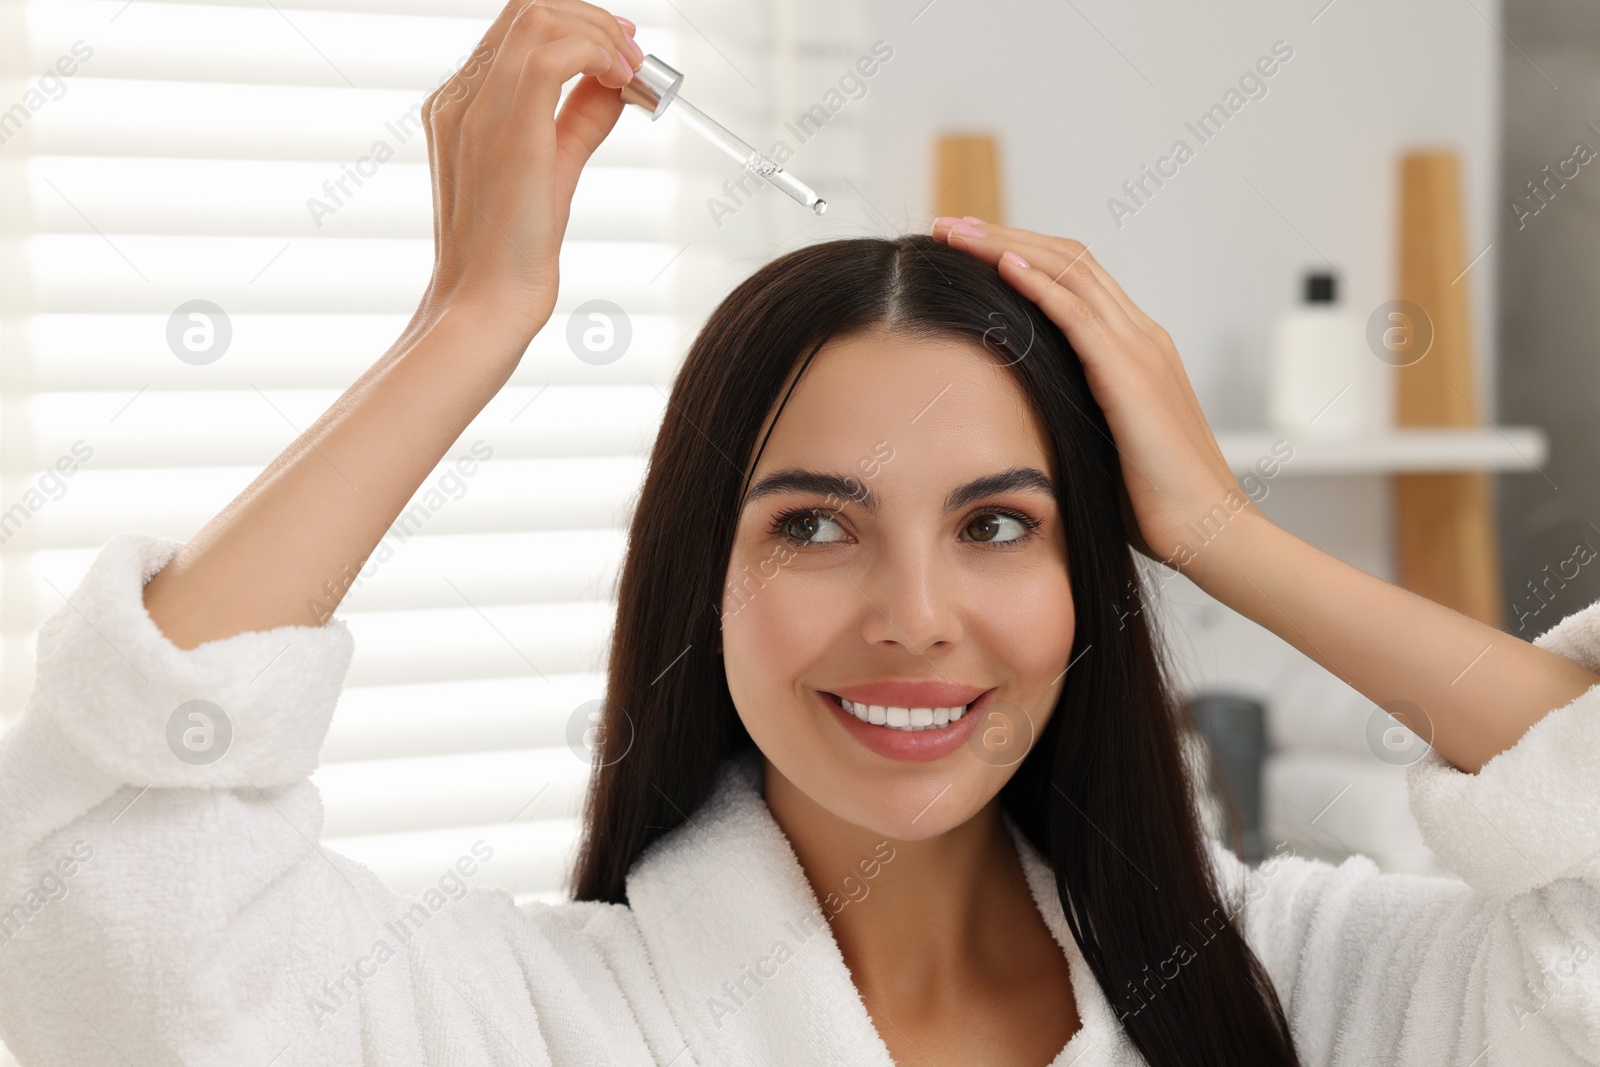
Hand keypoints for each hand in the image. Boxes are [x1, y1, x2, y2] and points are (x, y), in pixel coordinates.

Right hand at [419, 0, 642, 337]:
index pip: (516, 29)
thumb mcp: (552, 169)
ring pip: (537, 16)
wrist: (488, 304)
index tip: (619, 47)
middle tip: (634, 54)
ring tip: (631, 69)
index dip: (575, 24)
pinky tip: (620, 81)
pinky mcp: (507, 128)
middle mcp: (459, 98)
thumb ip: (578, 121)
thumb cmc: (513, 254)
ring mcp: (475, 109)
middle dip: (590, 19)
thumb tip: (615, 86)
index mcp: (459, 106)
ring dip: (597, 32)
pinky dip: (595, 52)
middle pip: (526, 9)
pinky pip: (550, 51)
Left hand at [931, 217, 1249, 571]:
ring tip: (958, 232)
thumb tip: (1021, 420)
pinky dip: (1038, 284)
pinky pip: (1078, 314)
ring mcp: (1140, 350)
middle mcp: (1141, 336)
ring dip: (1007, 246)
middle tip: (949, 225)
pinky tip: (1000, 266)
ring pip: (1069, 271)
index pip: (1073, 278)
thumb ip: (1073, 417)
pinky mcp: (1131, 375)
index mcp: (1135, 350)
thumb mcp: (1102, 446)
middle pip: (1068, 258)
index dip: (1019, 255)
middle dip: (1003, 235)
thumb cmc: (1156, 504)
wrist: (1208, 531)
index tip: (967, 249)